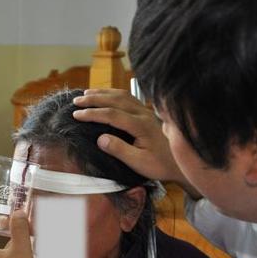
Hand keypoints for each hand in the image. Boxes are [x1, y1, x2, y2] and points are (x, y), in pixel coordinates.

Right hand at [72, 89, 200, 197]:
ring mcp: (146, 111)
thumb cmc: (159, 165)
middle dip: (94, 99)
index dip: (92, 113)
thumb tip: (100, 138)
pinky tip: (105, 96)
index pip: (112, 115)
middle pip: (115, 100)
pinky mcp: (147, 112)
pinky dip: (113, 94)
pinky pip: (128, 97)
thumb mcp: (138, 163)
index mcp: (141, 125)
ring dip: (103, 93)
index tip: (76, 115)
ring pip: (122, 95)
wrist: (180, 162)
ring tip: (86, 94)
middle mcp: (143, 113)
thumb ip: (119, 150)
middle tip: (76, 101)